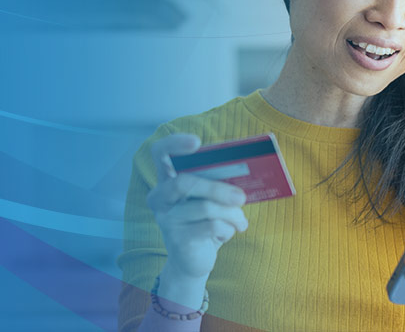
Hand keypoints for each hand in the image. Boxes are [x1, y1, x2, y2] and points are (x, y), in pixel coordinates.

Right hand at [145, 133, 249, 281]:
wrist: (194, 261)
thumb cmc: (205, 222)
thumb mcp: (210, 199)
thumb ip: (217, 183)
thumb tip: (245, 171)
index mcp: (166, 181)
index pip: (160, 153)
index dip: (175, 144)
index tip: (196, 142)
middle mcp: (160, 198)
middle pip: (185, 182)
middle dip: (218, 188)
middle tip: (241, 197)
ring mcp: (166, 219)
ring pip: (206, 207)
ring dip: (232, 214)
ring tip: (241, 221)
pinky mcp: (178, 240)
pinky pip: (211, 226)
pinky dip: (228, 229)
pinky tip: (227, 233)